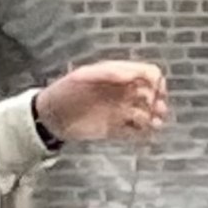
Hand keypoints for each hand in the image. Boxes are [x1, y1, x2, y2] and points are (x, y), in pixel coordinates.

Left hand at [37, 60, 168, 143]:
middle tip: (155, 109)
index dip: (156, 81)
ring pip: (147, 114)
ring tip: (154, 123)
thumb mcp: (83, 76)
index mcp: (119, 75)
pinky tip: (145, 134)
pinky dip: (144, 133)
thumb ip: (108, 73)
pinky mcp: (116, 129)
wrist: (50, 117)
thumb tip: (132, 75)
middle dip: (158, 101)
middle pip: (152, 94)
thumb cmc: (64, 91)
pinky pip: (136, 132)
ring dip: (154, 119)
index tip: (156, 91)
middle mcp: (124, 92)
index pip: (149, 73)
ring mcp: (121, 111)